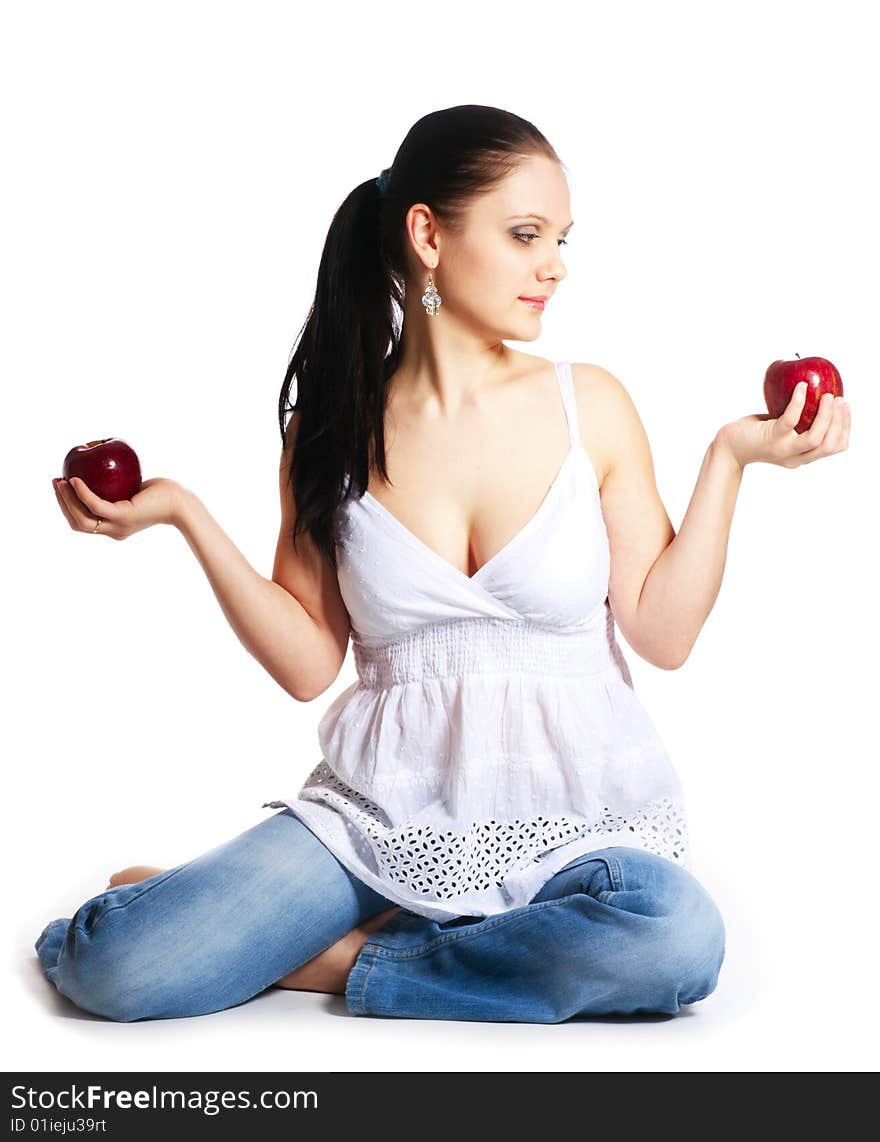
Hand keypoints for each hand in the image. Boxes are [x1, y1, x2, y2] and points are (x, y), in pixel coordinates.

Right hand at [52, 475, 182, 538]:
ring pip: (82, 518)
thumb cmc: (161, 494)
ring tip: (61, 480)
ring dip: (66, 500)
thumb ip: (117, 486)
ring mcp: (118, 526)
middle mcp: (113, 531)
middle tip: (56, 481)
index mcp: (113, 528)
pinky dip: (83, 493)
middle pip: (77, 523)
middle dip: (62, 503)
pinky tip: (75, 480)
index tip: (61, 487)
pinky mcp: (124, 516)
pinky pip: (96, 505)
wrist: (181, 503)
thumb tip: (100, 468)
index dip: (67, 507)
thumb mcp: (133, 489)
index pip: (82, 522)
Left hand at [716, 383, 850, 468]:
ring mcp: (784, 449)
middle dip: (840, 421)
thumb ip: (800, 422)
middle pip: (830, 444)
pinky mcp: (771, 437)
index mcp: (803, 457)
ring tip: (828, 395)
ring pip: (815, 437)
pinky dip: (799, 401)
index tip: (845, 408)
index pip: (835, 447)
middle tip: (840, 399)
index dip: (846, 427)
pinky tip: (800, 386)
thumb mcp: (782, 432)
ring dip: (826, 415)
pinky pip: (790, 419)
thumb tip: (818, 392)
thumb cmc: (755, 434)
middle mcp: (796, 457)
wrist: (728, 447)